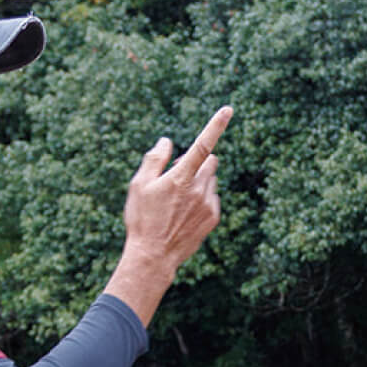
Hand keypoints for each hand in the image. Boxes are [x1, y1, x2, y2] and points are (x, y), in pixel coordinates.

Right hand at [106, 106, 230, 324]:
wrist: (153, 257)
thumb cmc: (142, 219)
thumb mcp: (138, 186)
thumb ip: (154, 159)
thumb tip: (167, 141)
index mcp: (180, 178)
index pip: (201, 145)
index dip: (215, 125)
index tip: (228, 109)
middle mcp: (199, 189)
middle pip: (210, 160)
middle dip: (197, 162)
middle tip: (176, 176)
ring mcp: (208, 204)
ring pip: (211, 179)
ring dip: (199, 181)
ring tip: (177, 201)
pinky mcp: (213, 218)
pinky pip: (213, 197)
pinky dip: (202, 198)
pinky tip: (185, 213)